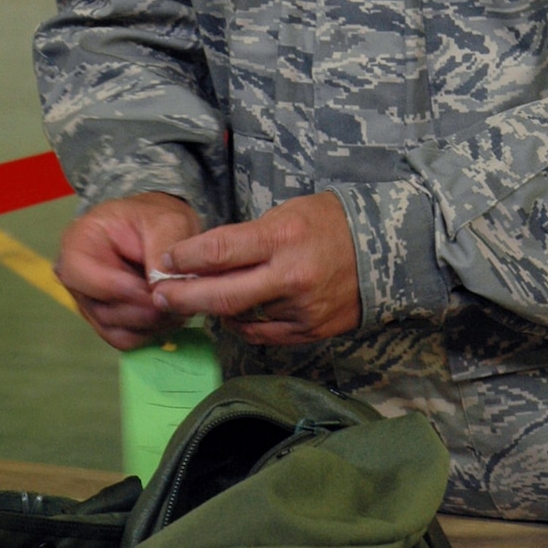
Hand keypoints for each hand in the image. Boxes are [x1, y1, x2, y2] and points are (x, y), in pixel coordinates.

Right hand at [56, 191, 200, 349]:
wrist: (156, 229)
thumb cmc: (155, 219)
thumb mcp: (165, 220)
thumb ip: (162, 248)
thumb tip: (161, 286)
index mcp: (77, 245)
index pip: (88, 278)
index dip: (126, 289)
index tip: (159, 288)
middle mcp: (76, 280)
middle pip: (106, 310)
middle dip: (147, 308)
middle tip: (182, 297)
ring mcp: (89, 304)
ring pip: (118, 330)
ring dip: (154, 322)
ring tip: (182, 302)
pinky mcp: (107, 322)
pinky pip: (126, 340)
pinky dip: (152, 332)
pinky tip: (172, 314)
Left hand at [148, 192, 361, 347]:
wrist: (388, 249)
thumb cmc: (331, 223)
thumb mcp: (288, 213)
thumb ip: (249, 239)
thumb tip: (206, 260)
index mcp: (283, 238)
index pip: (219, 251)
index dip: (185, 258)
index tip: (165, 261)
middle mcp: (290, 276)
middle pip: (221, 295)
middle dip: (183, 297)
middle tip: (159, 297)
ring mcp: (301, 308)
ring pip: (240, 317)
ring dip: (215, 310)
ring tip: (199, 300)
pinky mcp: (311, 330)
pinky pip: (263, 334)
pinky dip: (244, 324)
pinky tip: (235, 314)